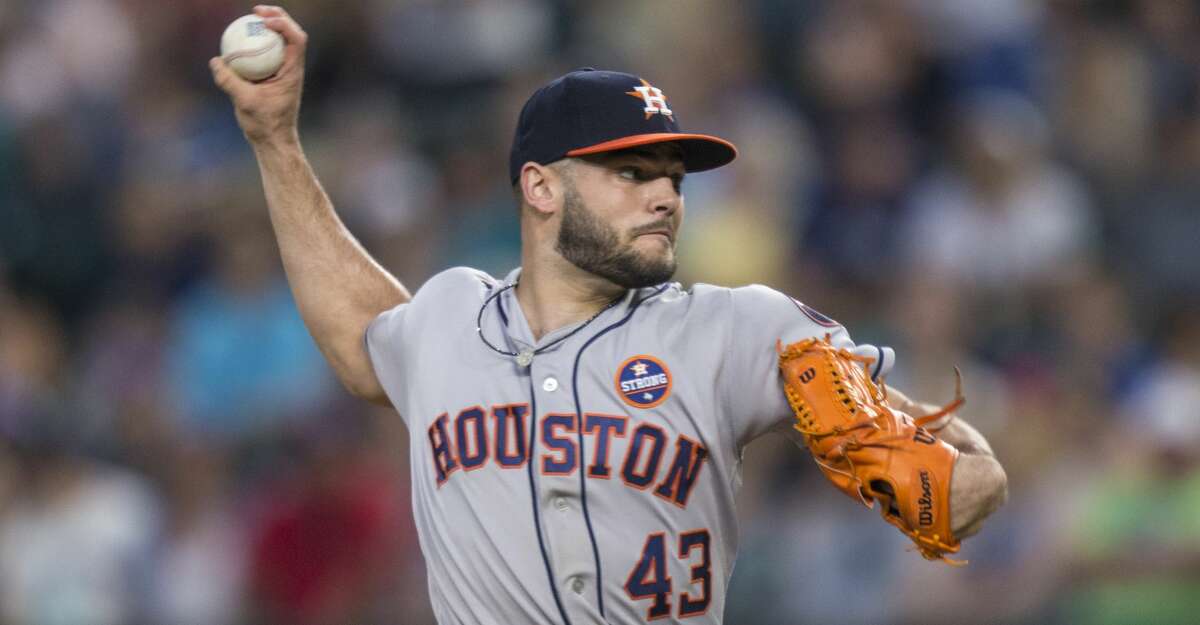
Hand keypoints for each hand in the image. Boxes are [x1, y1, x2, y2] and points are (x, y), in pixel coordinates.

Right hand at [210, 5, 307, 144]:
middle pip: (291, 34)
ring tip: (251, 18)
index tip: (263, 19)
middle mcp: (292, 68)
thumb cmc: (265, 124)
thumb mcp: (244, 102)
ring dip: (269, 27)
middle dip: (277, 17)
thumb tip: (216, 61)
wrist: (273, 141)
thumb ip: (230, 81)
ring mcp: (284, 72)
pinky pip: (267, 54)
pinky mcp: (274, 77)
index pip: (296, 40)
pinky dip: (257, 44)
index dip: (284, 23)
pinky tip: (240, 41)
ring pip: (280, 42)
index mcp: (293, 72)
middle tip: (256, 11)